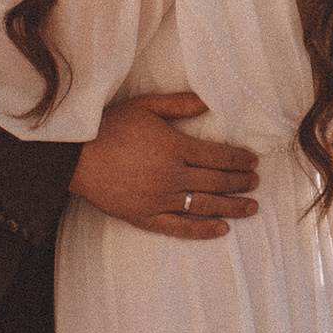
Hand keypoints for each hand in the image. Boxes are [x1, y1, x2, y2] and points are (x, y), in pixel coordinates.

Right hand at [70, 91, 259, 238]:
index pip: (219, 156)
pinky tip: (222, 230)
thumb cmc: (110, 127)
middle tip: (256, 182)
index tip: (253, 161)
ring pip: (205, 206)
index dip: (240, 160)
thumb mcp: (146, 107)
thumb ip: (180, 104)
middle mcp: (171, 176)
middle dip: (241, 182)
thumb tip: (210, 103)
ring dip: (232, 207)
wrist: (75, 156)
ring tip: (251, 207)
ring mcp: (159, 199)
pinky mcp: (145, 217)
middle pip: (217, 181)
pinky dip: (203, 230)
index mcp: (175, 147)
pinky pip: (180, 228)